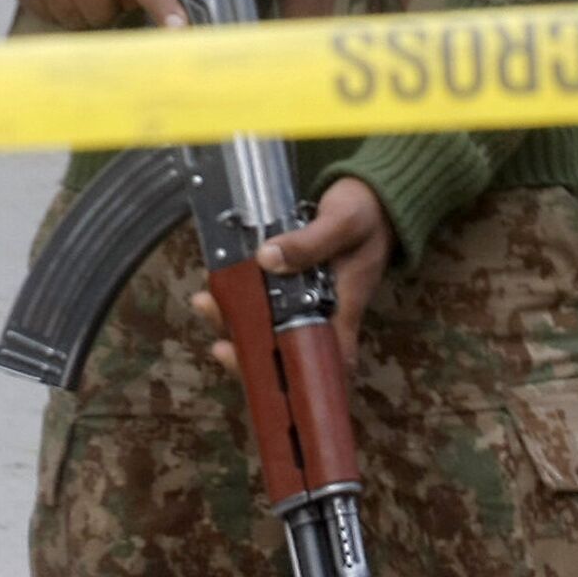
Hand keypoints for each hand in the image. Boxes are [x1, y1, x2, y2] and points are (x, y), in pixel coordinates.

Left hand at [192, 175, 395, 375]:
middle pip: (287, 347)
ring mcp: (308, 298)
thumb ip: (310, 242)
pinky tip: (218, 286)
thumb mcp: (343, 222)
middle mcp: (325, 311)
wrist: (372, 195)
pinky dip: (240, 297)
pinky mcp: (294, 282)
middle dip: (249, 349)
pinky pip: (265, 299)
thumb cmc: (367, 212)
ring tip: (205, 304)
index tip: (262, 379)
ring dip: (234, 320)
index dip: (300, 381)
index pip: (327, 359)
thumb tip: (267, 259)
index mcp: (344, 308)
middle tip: (219, 343)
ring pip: (269, 324)